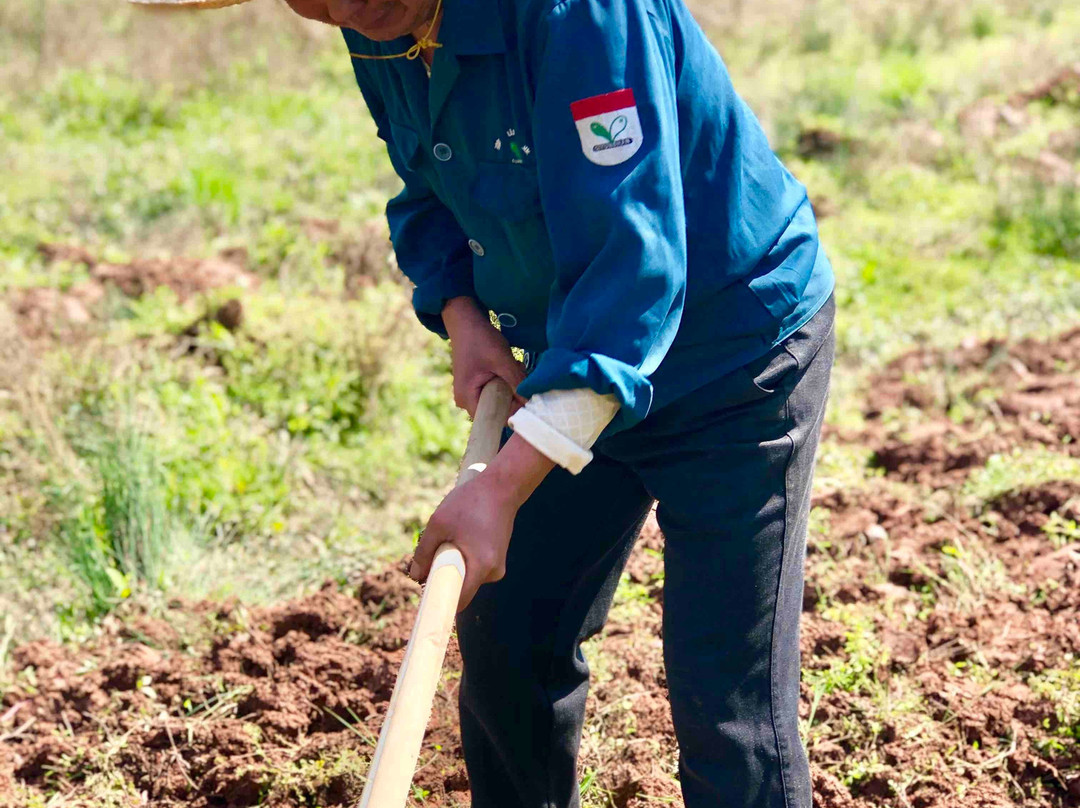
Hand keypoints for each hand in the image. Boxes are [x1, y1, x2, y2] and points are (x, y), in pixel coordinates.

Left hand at [409, 435, 555, 611]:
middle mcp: (494, 572)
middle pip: (461, 589)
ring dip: (453, 566)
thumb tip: (415, 576)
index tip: (423, 596)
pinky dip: (463, 559)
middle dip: (443, 578)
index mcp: (481, 566)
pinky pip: (474, 569)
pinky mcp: (497, 560)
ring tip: (452, 538)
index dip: (438, 602)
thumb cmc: (470, 502)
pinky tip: (463, 536)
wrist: (501, 487)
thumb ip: (424, 551)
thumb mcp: (439, 523)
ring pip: (466, 578)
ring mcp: (498, 567)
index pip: (458, 601)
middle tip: (433, 554)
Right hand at [442, 297, 526, 417]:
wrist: (465, 320)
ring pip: (498, 399)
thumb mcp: (502, 360)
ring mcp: (470, 393)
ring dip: (510, 386)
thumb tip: (532, 402)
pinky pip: (495, 391)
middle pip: (497, 410)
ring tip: (514, 366)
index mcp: (467, 398)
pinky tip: (508, 366)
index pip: (493, 419)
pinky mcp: (476, 385)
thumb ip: (517, 382)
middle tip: (519, 374)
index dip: (512, 412)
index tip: (525, 397)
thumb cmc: (480, 339)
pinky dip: (505, 381)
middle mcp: (465, 400)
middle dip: (513, 396)